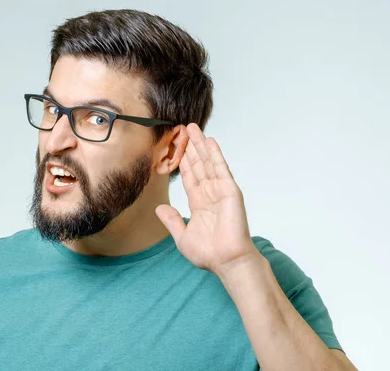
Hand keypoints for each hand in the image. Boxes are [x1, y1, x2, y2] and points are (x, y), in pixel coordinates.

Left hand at [155, 123, 258, 275]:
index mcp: (199, 204)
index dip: (183, 162)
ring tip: (194, 128)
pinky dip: (215, 155)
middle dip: (191, 147)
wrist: (226, 261)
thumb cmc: (209, 253)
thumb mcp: (182, 236)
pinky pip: (221, 169)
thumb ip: (171, 220)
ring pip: (208, 163)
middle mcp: (210, 194)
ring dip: (201, 145)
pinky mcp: (230, 191)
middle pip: (198, 165)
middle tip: (184, 129)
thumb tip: (159, 209)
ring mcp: (220, 191)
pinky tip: (210, 142)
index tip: (178, 148)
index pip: (189, 177)